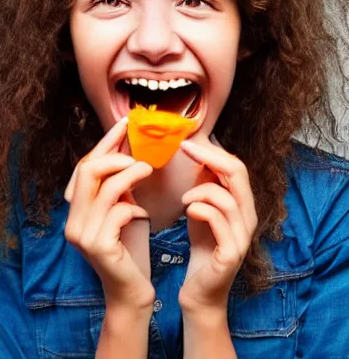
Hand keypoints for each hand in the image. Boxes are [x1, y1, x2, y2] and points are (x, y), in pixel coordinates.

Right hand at [64, 118, 154, 311]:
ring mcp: (82, 234)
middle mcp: (72, 221)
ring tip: (148, 170)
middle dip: (114, 154)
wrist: (131, 292)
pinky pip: (118, 211)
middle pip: (87, 170)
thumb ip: (119, 186)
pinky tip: (144, 215)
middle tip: (138, 152)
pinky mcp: (98, 246)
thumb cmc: (130, 249)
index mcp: (76, 210)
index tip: (124, 125)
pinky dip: (134, 207)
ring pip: (105, 188)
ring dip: (130, 174)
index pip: (85, 166)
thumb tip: (130, 150)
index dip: (105, 143)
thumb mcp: (123, 211)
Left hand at [178, 139, 257, 312]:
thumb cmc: (202, 246)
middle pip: (238, 174)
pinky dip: (201, 209)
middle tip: (185, 149)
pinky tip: (188, 211)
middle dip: (209, 157)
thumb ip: (205, 186)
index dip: (212, 151)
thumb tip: (197, 155)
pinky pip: (219, 221)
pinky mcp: (231, 253)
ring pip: (227, 197)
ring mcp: (242, 236)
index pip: (236, 167)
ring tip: (184, 199)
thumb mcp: (202, 210)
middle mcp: (248, 217)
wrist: (201, 290)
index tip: (186, 143)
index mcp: (242, 204)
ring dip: (200, 191)